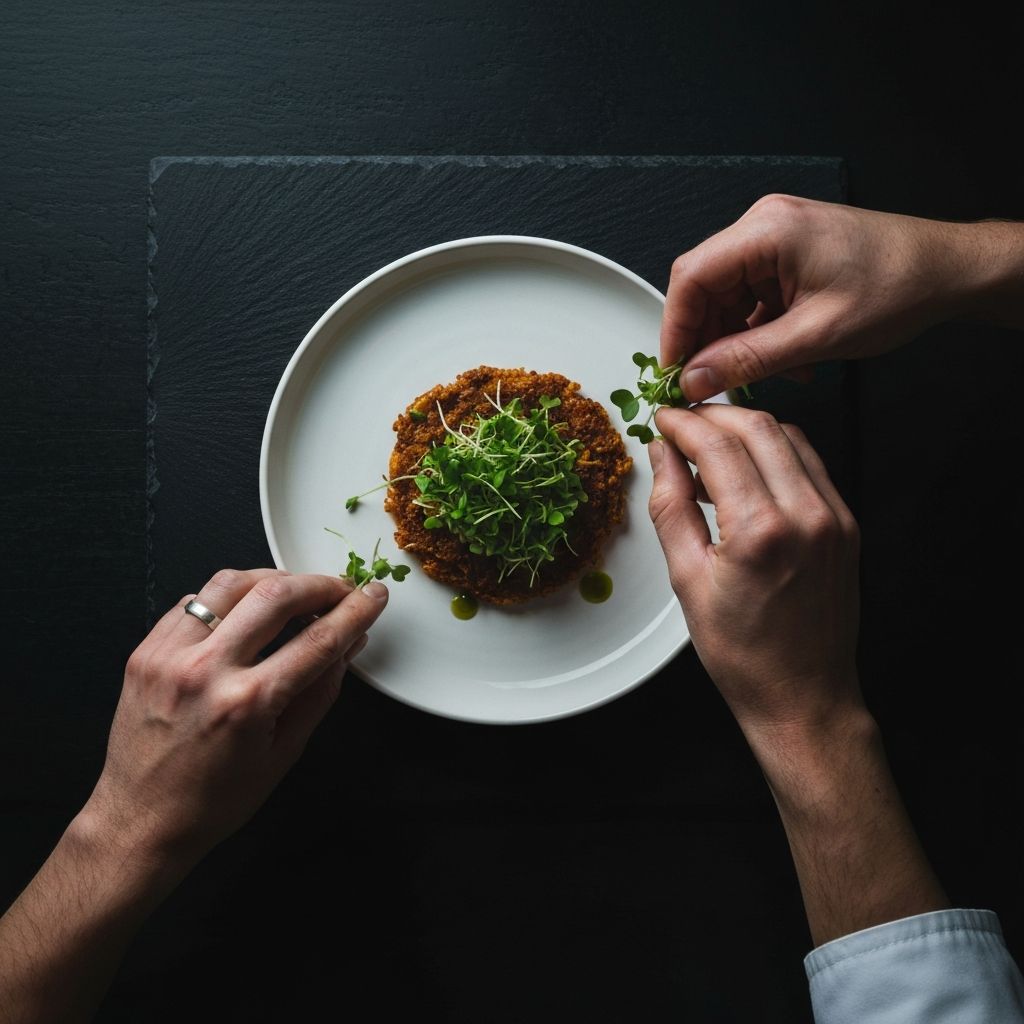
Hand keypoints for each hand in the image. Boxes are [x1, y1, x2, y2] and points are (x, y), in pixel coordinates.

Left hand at [81, 568, 386, 868]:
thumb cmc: (214, 800)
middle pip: (277, 596)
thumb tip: (348, 644)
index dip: (355, 611)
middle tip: (339, 590)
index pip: (318, 639)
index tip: (372, 596)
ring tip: (295, 593)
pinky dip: (228, 598)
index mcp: (248, 703)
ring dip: (272, 580)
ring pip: (231, 583)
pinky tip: (246, 612)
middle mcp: (206, 671)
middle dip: (319, 585)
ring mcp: (169, 656)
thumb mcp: (285, 752)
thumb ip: (320, 691)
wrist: (141, 822)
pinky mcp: (146, 652)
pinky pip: (194, 602)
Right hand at [647, 403, 861, 732]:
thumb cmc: (742, 653)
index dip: (683, 423)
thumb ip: (671, 507)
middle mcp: (807, 515)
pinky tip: (746, 471)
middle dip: (714, 414)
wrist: (803, 696)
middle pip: (759, 426)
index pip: (718, 445)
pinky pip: (810, 464)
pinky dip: (775, 452)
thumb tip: (662, 455)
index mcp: (761, 532)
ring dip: (746, 428)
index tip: (661, 419)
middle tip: (682, 424)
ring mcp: (834, 518)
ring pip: (790, 437)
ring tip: (710, 448)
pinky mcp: (846, 525)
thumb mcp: (687, 580)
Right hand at [662, 194, 978, 401]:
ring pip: (727, 295)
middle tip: (710, 382)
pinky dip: (757, 331)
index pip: (691, 277)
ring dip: (735, 339)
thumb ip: (747, 359)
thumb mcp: (816, 335)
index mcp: (768, 231)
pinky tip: (782, 358)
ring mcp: (776, 237)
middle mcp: (765, 225)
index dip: (675, 328)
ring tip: (761, 373)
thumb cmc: (897, 287)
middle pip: (705, 286)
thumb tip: (695, 379)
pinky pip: (752, 296)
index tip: (674, 371)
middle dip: (705, 339)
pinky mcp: (787, 254)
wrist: (947, 271)